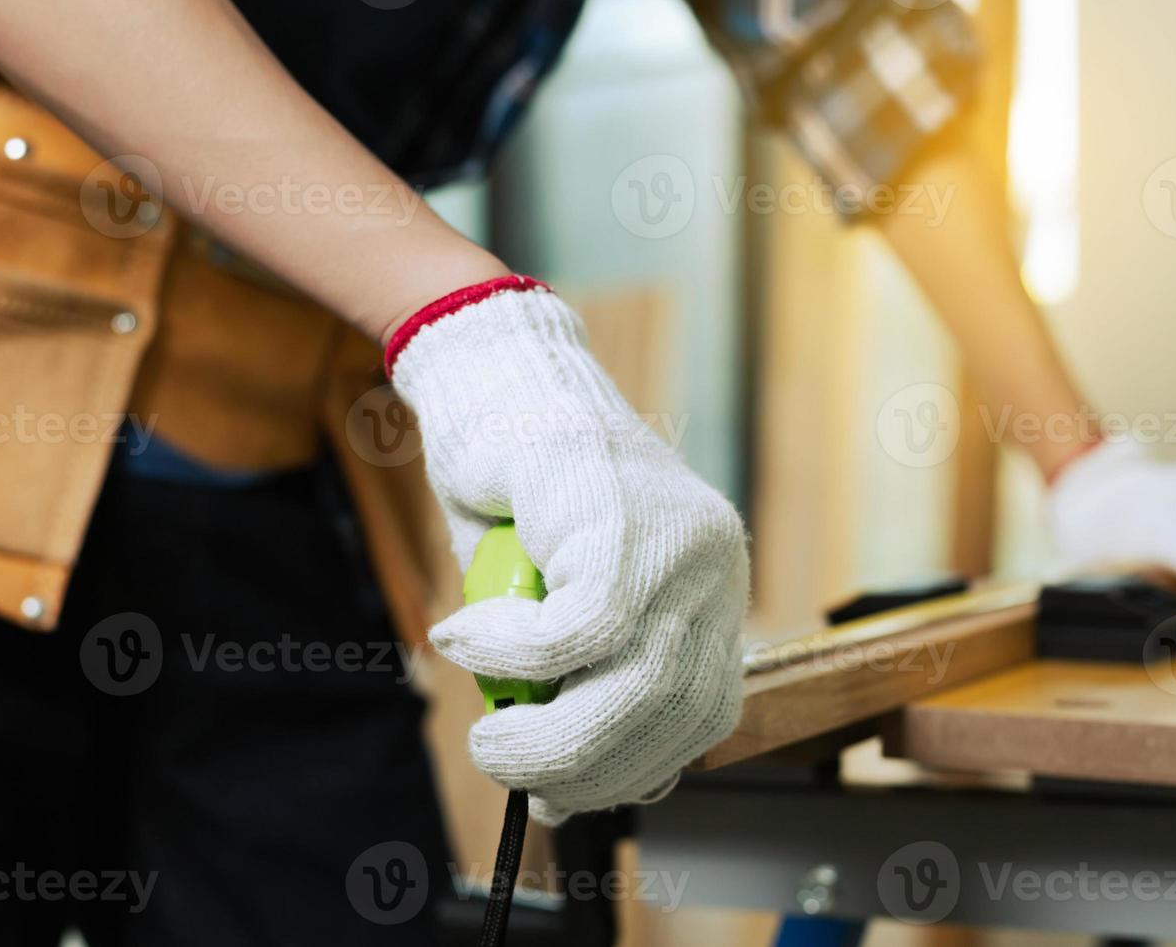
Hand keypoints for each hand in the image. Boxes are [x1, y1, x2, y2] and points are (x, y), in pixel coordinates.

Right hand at [388, 278, 747, 824]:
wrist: (500, 380)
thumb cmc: (524, 495)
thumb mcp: (557, 603)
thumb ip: (575, 683)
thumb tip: (566, 789)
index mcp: (711, 589)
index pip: (704, 711)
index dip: (637, 767)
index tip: (571, 795)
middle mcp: (712, 566)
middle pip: (674, 711)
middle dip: (587, 767)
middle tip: (511, 769)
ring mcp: (678, 541)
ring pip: (632, 683)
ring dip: (547, 735)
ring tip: (487, 737)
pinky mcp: (623, 519)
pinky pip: (574, 628)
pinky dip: (509, 651)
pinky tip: (464, 640)